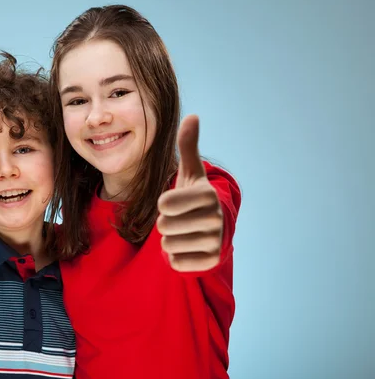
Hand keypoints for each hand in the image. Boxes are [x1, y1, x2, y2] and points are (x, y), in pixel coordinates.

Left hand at [157, 115, 222, 271]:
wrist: (212, 230)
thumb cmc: (193, 198)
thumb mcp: (190, 173)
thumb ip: (188, 146)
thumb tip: (192, 115)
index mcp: (207, 195)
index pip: (165, 204)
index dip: (162, 204)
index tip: (171, 203)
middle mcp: (215, 218)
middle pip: (164, 225)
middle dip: (164, 223)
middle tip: (177, 219)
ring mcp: (215, 242)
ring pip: (168, 244)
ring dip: (168, 240)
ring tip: (182, 233)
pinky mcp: (210, 262)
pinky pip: (176, 262)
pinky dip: (175, 257)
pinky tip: (187, 248)